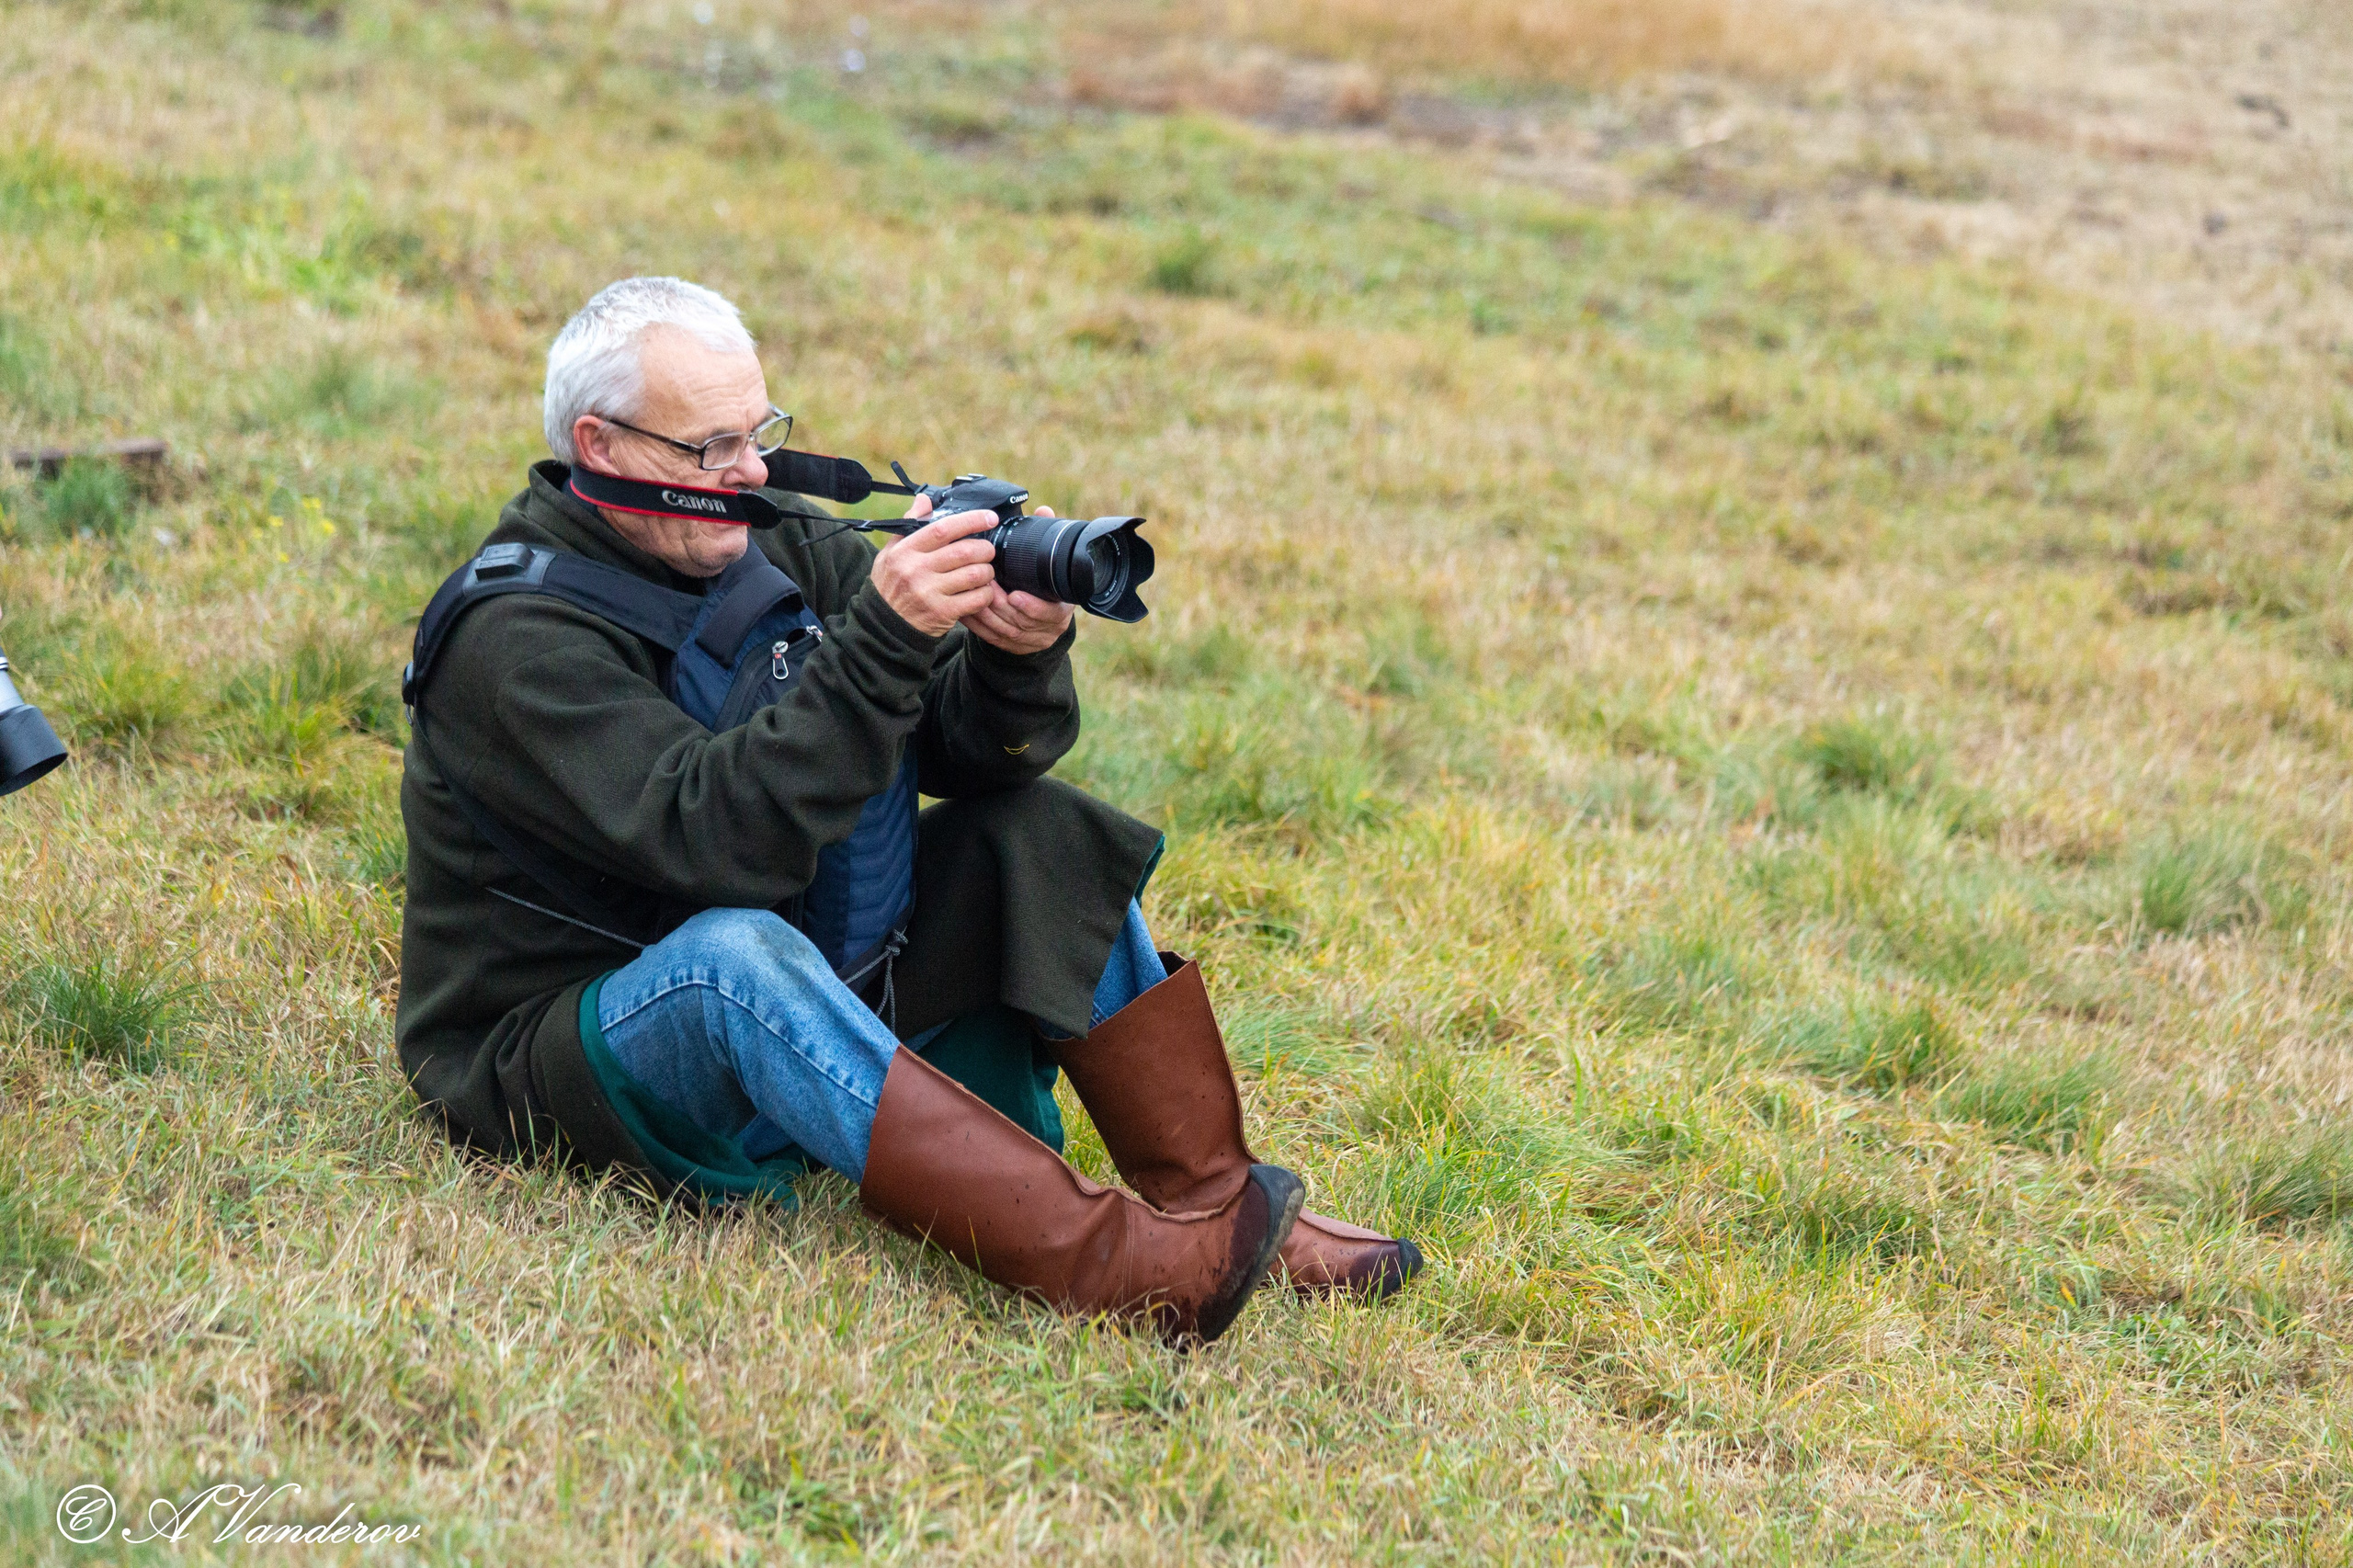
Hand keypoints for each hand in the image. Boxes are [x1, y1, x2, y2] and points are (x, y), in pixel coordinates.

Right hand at [871, 496, 999, 636]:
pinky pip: (977, 599)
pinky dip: (986, 594)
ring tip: (985, 572)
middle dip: (985, 549)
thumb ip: (910, 525)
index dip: (971, 520)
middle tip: (987, 550)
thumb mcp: (891, 552)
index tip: (989, 517)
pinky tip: (981, 592)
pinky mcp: (942, 613)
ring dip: (987, 572)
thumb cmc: (890, 585)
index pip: (943, 528)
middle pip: (965, 551)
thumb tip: (924, 500)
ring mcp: (929, 593)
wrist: (884, 626)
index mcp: (905, 551)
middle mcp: (916, 570)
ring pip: (975, 575)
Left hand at [963, 507, 1075, 653]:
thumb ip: (1046, 541)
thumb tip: (1045, 512)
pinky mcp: (1009, 647)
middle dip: (1000, 604)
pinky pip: (990, 638)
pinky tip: (964, 609)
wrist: (1042, 624)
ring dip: (985, 613)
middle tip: (984, 586)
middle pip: (1021, 622)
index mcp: (1060, 610)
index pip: (1050, 614)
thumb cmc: (1045, 590)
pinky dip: (976, 624)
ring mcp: (1027, 642)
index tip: (1015, 594)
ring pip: (1003, 631)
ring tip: (971, 593)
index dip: (1033, 607)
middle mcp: (1046, 630)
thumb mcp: (1050, 570)